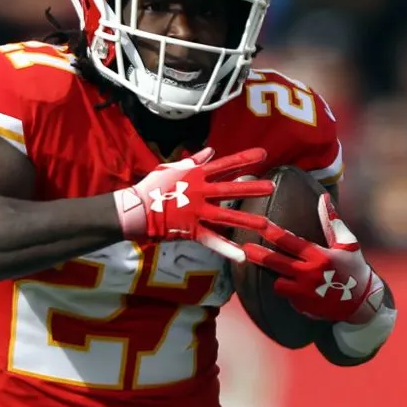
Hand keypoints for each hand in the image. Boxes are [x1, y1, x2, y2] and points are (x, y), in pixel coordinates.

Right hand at [114, 147, 274, 260]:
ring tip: (266, 224)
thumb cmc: (152, 187)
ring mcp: (196, 211)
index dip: (244, 159)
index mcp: (196, 175)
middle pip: (230, 189)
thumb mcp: (171, 167)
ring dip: (247, 220)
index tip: (263, 154)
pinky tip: (242, 256)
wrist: (135, 209)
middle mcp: (199, 191)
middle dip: (252, 188)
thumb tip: (211, 150)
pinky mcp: (191, 230)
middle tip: (272, 187)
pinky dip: (227, 249)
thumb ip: (194, 160)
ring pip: (227, 216)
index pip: (225, 165)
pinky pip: (212, 240)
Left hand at [242, 193, 384, 323]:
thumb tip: (324, 198)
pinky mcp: (303, 306)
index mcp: (320, 256)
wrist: (362, 303)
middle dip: (258, 256)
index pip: (290, 242)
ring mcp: (305, 293)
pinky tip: (297, 288)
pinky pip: (287, 296)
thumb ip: (332, 221)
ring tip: (279, 272)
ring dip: (278, 277)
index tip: (258, 224)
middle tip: (244, 249)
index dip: (272, 232)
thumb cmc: (353, 267)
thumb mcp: (347, 243)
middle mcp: (310, 274)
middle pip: (276, 263)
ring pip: (278, 283)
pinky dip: (289, 291)